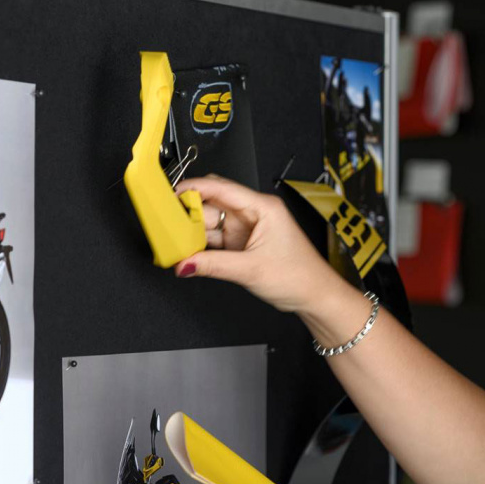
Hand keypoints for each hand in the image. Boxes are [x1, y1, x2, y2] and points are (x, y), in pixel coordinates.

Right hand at [172, 175, 343, 313]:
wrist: (315, 296)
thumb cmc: (300, 276)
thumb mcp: (251, 270)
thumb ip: (213, 265)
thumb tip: (184, 263)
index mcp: (263, 207)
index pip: (221, 187)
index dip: (194, 188)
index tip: (172, 193)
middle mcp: (254, 214)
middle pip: (212, 204)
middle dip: (190, 214)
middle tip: (169, 225)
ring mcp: (247, 229)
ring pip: (211, 223)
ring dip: (194, 234)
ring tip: (176, 243)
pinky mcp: (243, 245)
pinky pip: (215, 240)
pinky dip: (202, 247)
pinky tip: (190, 253)